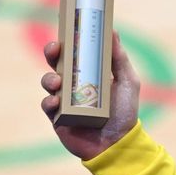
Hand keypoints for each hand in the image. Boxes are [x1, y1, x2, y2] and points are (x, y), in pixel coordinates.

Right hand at [40, 31, 141, 160]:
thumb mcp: (127, 81)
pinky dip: (49, 101)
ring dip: (49, 78)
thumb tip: (112, 31)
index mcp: (89, 73)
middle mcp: (74, 84)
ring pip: (49, 83)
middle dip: (52, 53)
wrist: (120, 143)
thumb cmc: (125, 112)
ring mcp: (64, 101)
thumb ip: (119, 58)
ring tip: (58, 82)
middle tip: (55, 49)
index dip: (66, 41)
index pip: (73, 53)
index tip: (66, 31)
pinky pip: (47, 106)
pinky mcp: (58, 118)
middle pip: (56, 63)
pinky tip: (55, 102)